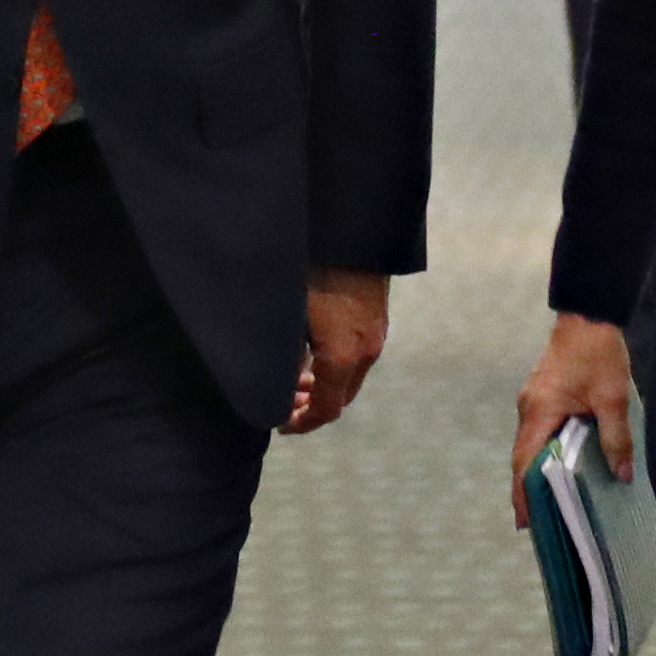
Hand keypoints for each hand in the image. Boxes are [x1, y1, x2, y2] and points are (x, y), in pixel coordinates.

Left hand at [285, 269, 390, 434]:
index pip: (326, 410)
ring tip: (297, 380)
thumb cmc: (312, 270)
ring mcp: (375, 335)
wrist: (350, 231)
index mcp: (343, 356)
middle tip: (284, 404)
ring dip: (325, 385)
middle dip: (312, 407)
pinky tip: (314, 353)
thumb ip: (285, 356)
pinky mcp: (377, 320)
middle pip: (341, 398)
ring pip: (350, 377)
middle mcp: (366, 351)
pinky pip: (357, 358)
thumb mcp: (290, 317)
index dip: (302, 423)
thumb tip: (278, 383)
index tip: (279, 424)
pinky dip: (336, 367)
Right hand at [509, 313, 634, 523]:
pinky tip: (559, 464)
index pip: (525, 462)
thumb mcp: (613, 399)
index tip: (525, 522)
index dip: (524, 494)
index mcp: (539, 412)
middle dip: (528, 489)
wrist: (588, 316)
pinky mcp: (542, 395)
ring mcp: (532, 401)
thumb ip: (616, 439)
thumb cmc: (597, 354)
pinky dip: (544, 452)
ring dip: (536, 471)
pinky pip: (538, 431)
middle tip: (538, 522)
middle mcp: (528, 409)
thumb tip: (621, 475)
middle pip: (523, 457)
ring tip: (549, 501)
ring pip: (530, 444)